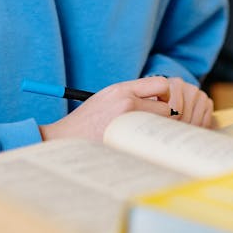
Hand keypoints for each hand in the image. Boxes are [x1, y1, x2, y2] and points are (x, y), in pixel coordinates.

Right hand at [38, 75, 213, 142]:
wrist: (64, 140)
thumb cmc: (85, 124)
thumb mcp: (105, 100)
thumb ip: (130, 96)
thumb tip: (160, 103)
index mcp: (121, 88)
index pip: (161, 84)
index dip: (166, 96)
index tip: (161, 107)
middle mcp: (126, 100)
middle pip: (168, 105)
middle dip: (167, 117)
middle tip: (158, 127)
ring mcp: (127, 120)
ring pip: (163, 124)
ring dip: (160, 132)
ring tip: (148, 139)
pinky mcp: (125, 138)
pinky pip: (151, 140)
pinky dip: (151, 144)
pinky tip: (142, 148)